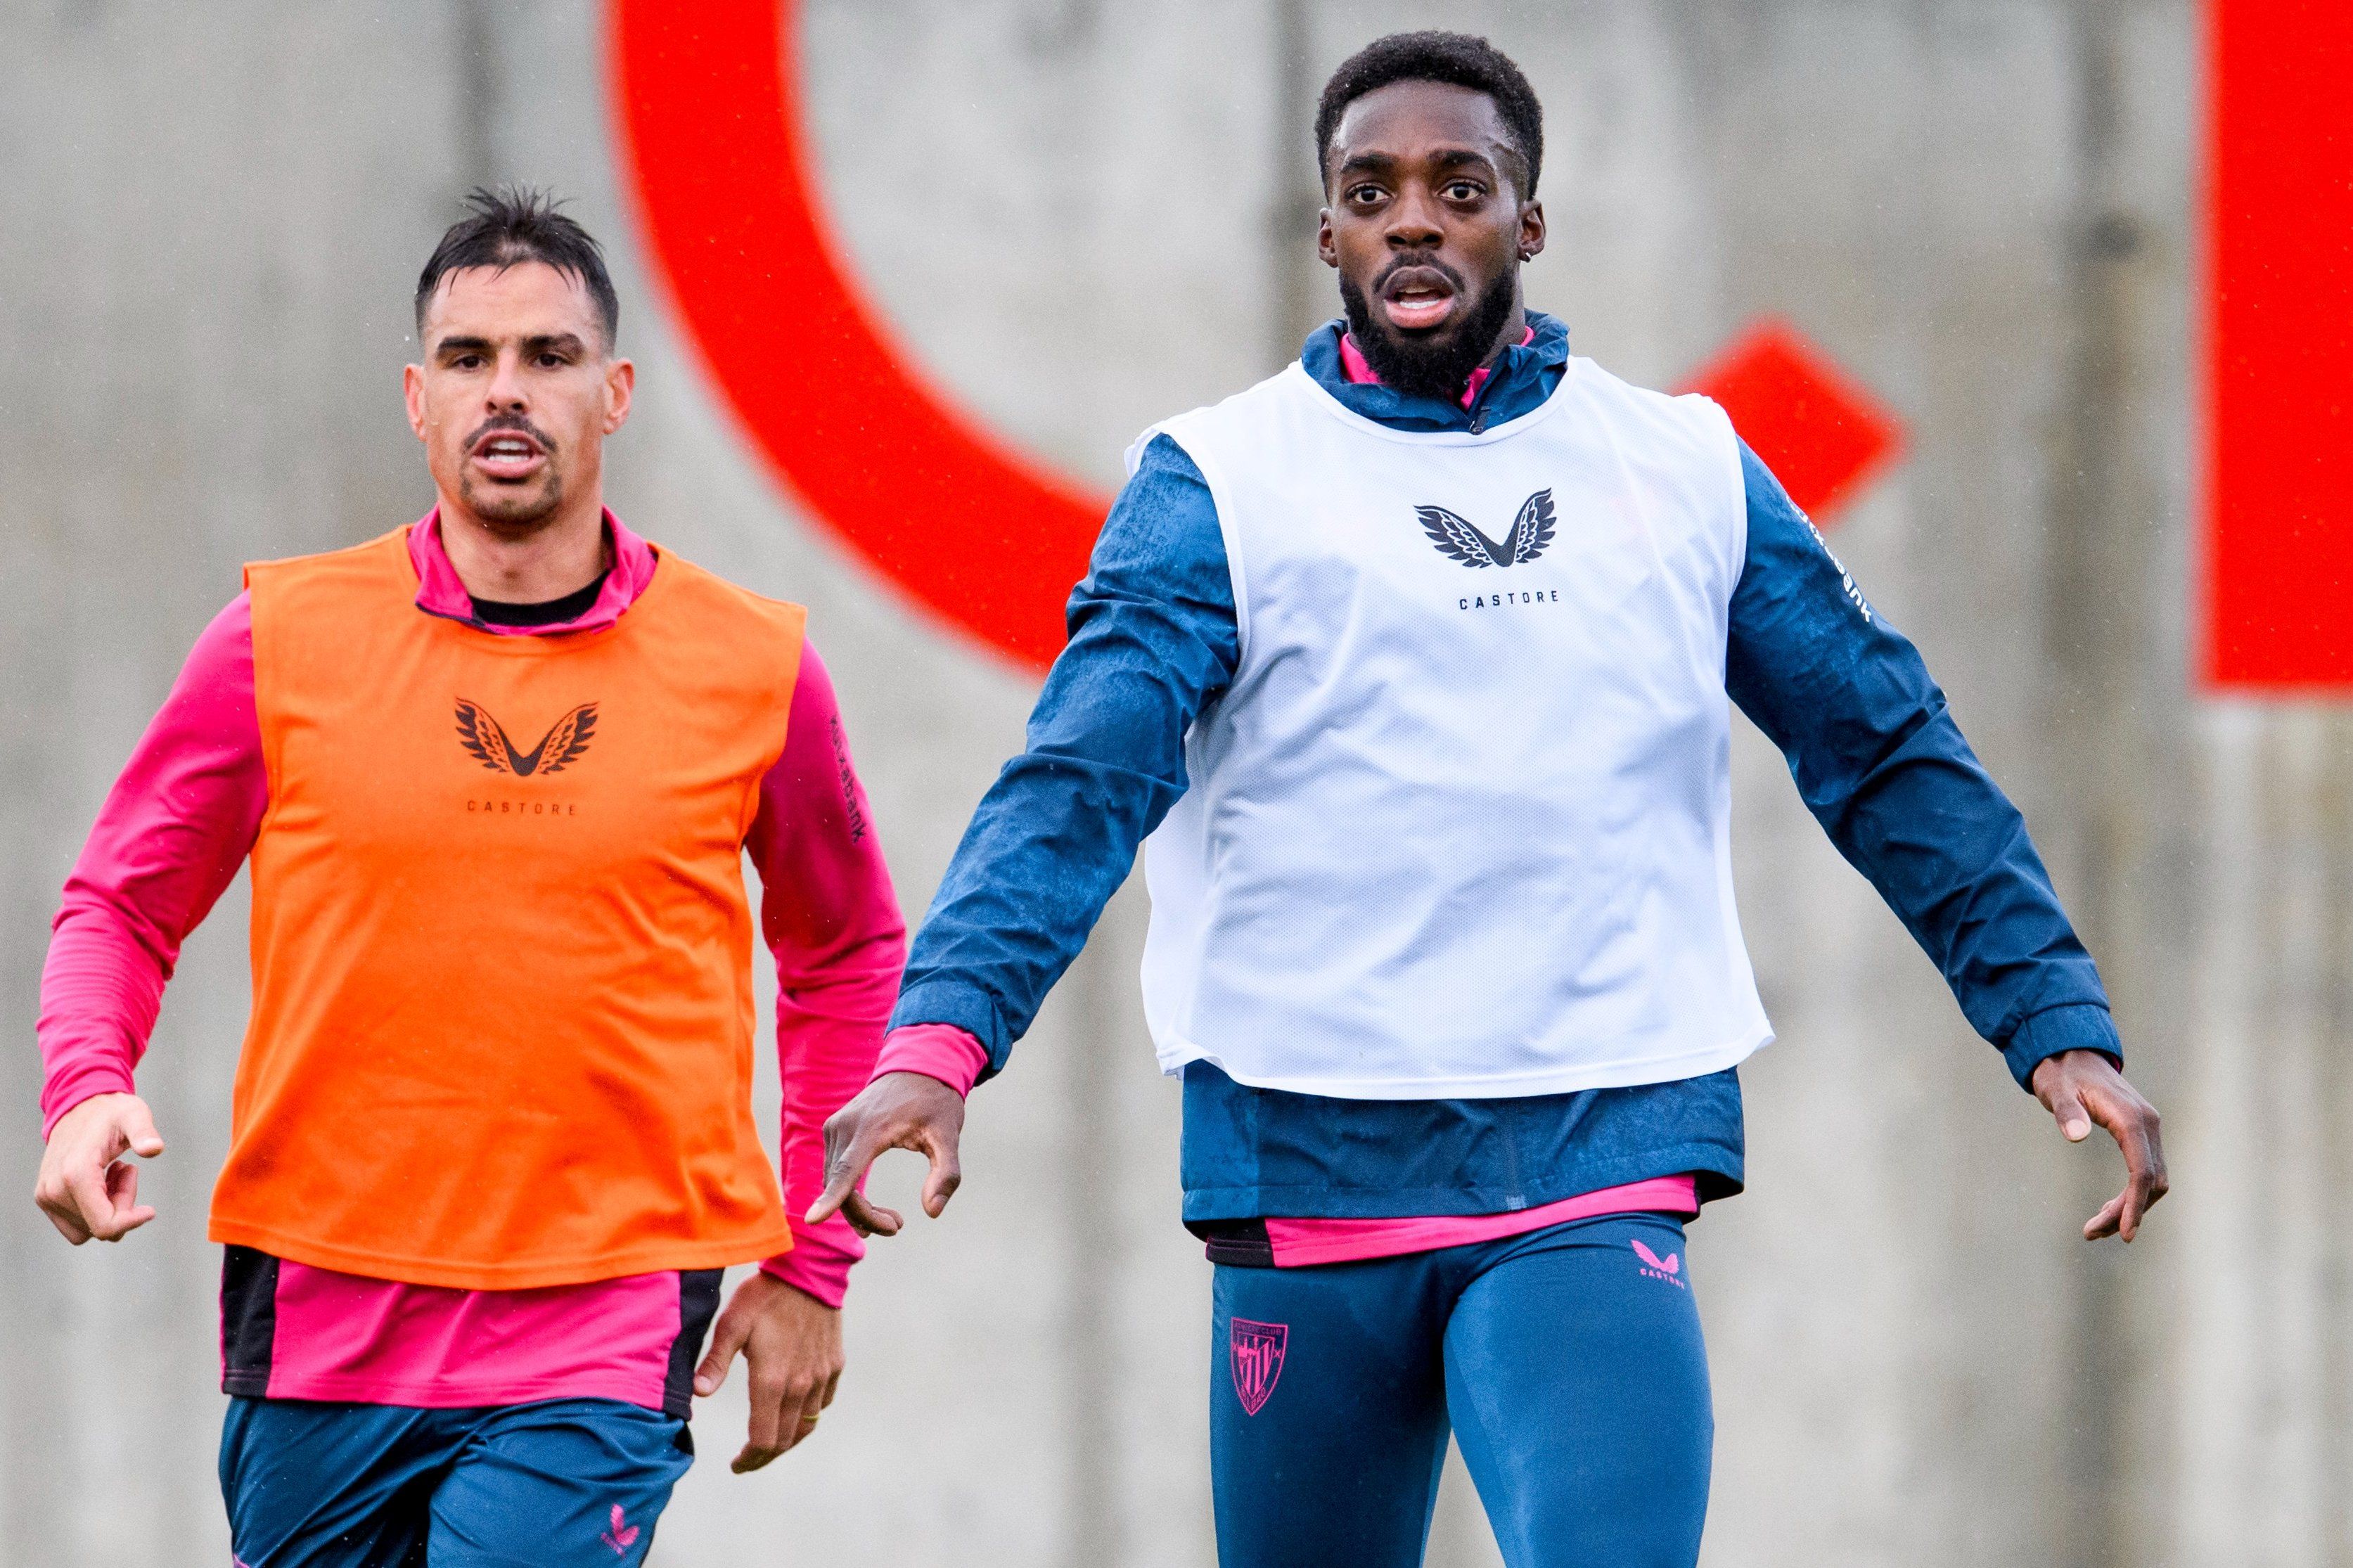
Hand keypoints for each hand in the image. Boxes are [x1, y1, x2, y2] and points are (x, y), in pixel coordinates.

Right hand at [34, 1092, 165, 1244]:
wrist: (79, 1106)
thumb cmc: (109, 1112)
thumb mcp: (134, 1115)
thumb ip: (144, 1132)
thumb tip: (154, 1148)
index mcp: (76, 1174)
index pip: (104, 1225)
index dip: (131, 1222)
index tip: (149, 1209)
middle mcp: (54, 1190)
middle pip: (100, 1226)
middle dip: (122, 1206)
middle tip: (126, 1171)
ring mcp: (46, 1196)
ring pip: (88, 1228)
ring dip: (108, 1207)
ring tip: (113, 1173)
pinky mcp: (45, 1198)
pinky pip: (76, 1225)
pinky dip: (94, 1210)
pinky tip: (102, 1181)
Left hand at [693, 1272, 844, 1472]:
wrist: (810, 1270)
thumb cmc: (764, 1295)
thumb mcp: (732, 1324)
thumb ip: (715, 1362)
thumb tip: (698, 1396)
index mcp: (772, 1381)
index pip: (764, 1440)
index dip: (750, 1459)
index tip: (736, 1464)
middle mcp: (800, 1385)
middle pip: (786, 1440)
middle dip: (765, 1456)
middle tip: (747, 1460)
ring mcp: (821, 1376)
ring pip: (807, 1425)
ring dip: (787, 1440)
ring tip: (769, 1442)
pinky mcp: (834, 1365)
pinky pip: (823, 1403)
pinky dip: (807, 1415)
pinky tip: (795, 1410)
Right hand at [805, 1071, 964, 1237]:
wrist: (917, 1067)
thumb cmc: (934, 1103)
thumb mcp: (949, 1136)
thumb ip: (946, 1174)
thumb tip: (932, 1212)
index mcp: (871, 1128)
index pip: (846, 1171)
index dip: (831, 1199)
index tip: (812, 1220)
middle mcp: (845, 1126)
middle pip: (840, 1186)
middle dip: (865, 1216)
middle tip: (898, 1227)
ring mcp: (835, 1127)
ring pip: (834, 1182)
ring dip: (858, 1209)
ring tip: (894, 1220)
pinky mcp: (833, 1130)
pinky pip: (834, 1171)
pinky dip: (848, 1193)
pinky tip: (871, 1207)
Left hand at [2030, 1049, 2166, 1240]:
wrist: (2070, 1052)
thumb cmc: (2060, 1073)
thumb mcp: (2056, 1090)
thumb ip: (2065, 1111)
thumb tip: (2076, 1135)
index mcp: (2132, 1118)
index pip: (2142, 1171)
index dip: (2135, 1205)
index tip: (2126, 1234)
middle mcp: (2148, 1124)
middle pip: (2150, 1181)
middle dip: (2127, 1212)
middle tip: (2091, 1233)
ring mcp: (2147, 1129)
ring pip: (2152, 1180)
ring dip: (2129, 1207)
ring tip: (2094, 1228)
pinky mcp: (2140, 1133)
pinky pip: (2145, 1170)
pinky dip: (2131, 1193)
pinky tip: (2106, 1209)